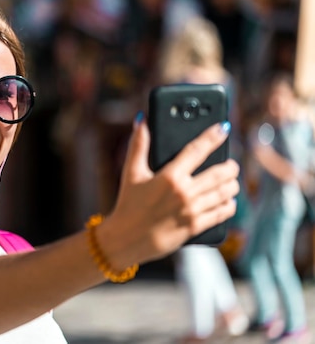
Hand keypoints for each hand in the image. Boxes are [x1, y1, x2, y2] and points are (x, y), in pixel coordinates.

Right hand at [99, 118, 239, 268]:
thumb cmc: (128, 204)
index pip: (197, 150)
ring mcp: (192, 210)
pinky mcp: (195, 226)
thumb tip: (142, 121)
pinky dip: (229, 206)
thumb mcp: (131, 173)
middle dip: (230, 166)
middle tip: (231, 164)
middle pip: (220, 172)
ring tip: (232, 181)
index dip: (213, 136)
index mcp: (169, 176)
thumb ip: (138, 145)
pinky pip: (222, 213)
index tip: (224, 128)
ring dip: (233, 185)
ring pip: (225, 193)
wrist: (126, 238)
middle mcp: (184, 192)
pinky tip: (229, 202)